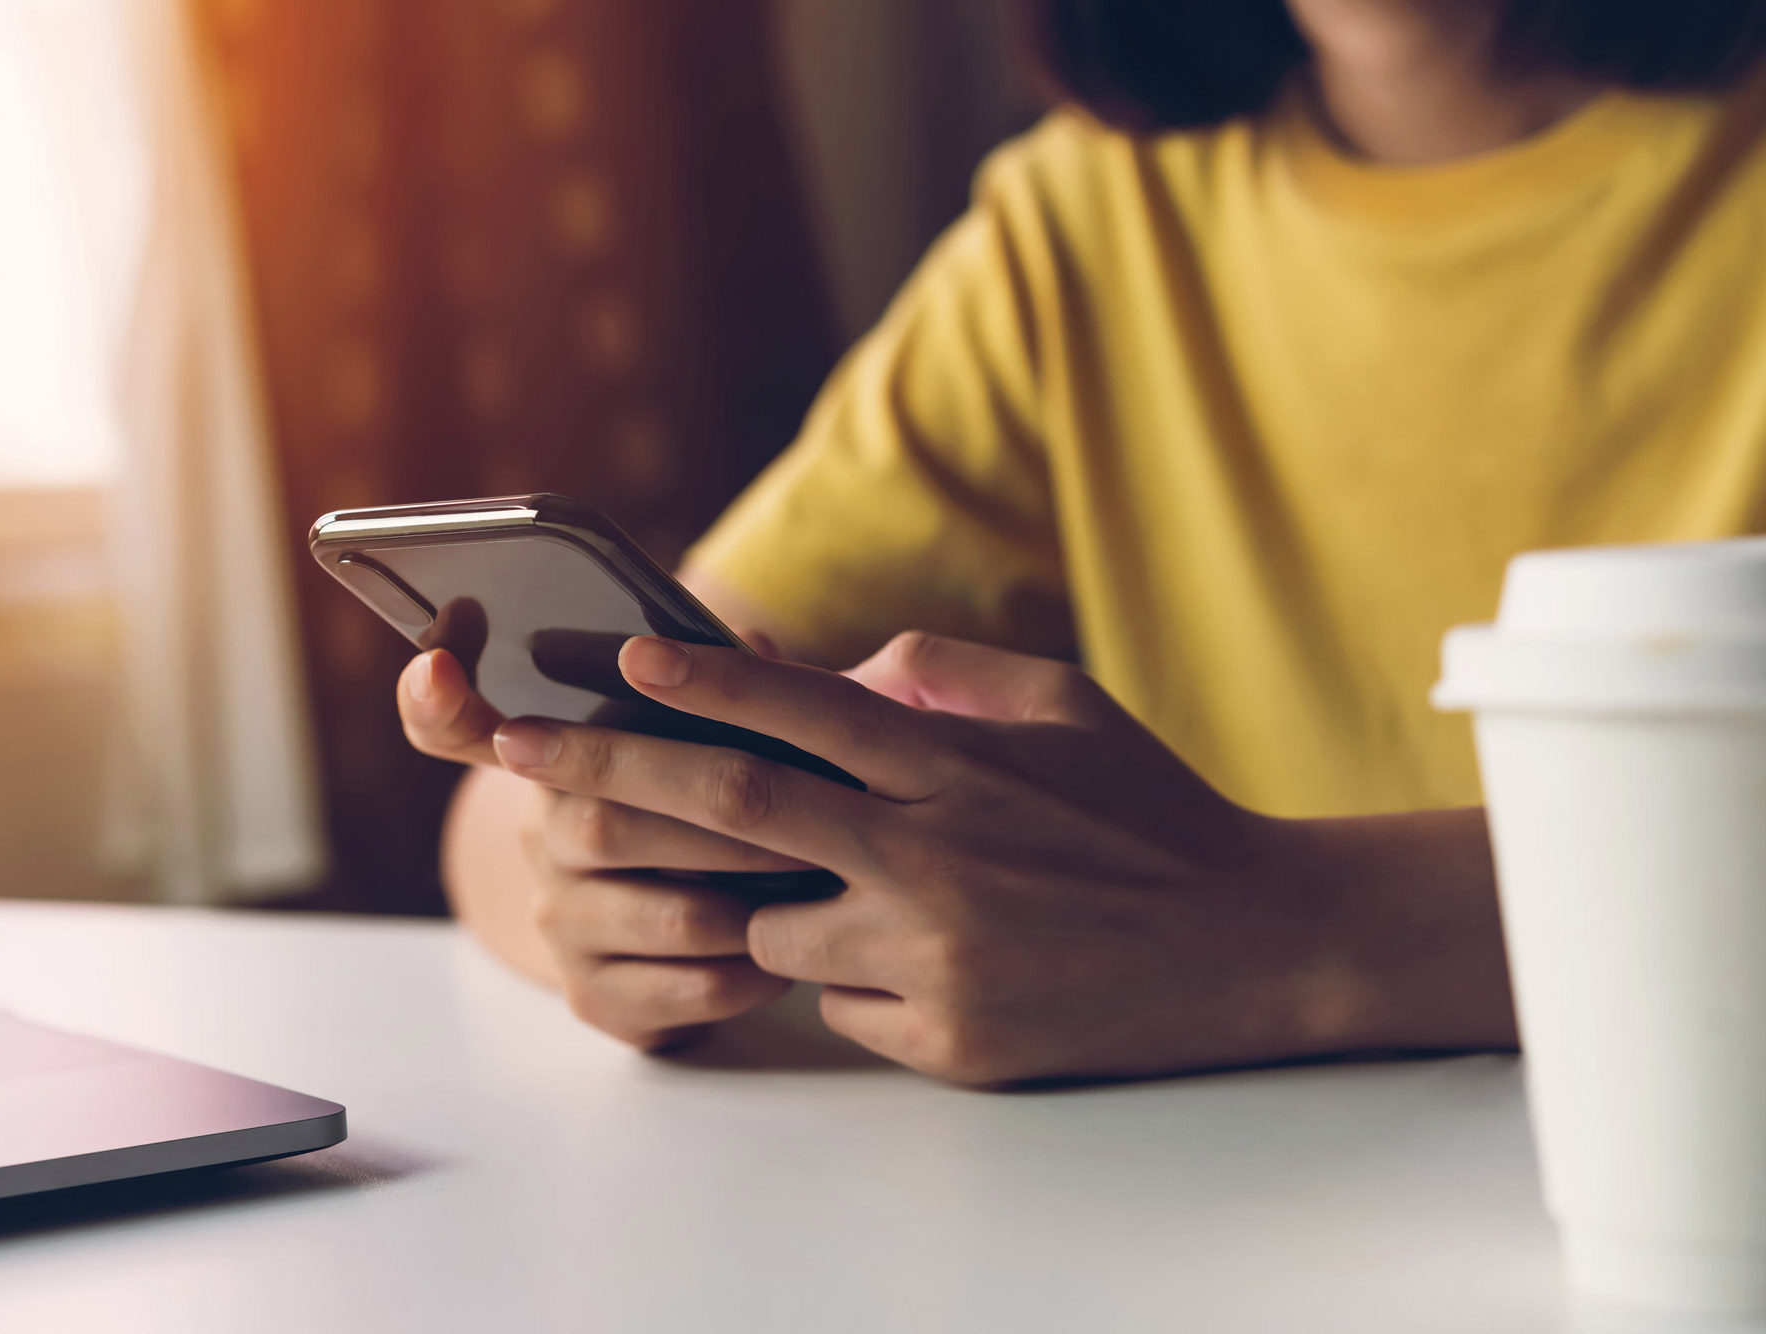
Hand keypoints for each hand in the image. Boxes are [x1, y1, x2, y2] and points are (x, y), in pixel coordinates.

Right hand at [398, 642, 804, 1049]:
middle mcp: (543, 843)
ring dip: (755, 898)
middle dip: (720, 818)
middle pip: (605, 824)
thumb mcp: (716, 735)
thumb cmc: (719, 808)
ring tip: (821, 877)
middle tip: (810, 810)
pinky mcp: (600, 1000)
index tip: (439, 667)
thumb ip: (724, 686)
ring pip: (670, 915)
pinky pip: (690, 989)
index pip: (452, 726)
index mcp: (554, 761)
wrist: (706, 934)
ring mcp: (564, 927)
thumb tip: (748, 641)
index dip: (437, 700)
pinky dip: (755, 968)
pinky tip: (792, 948)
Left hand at [488, 631, 1467, 1084]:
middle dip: (607, 773)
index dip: (693, 682)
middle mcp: (925, 856)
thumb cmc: (1149, 813)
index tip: (612, 657)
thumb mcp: (1061, 706)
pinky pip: (837, 1001)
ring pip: (771, 927)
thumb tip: (837, 673)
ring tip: (793, 880)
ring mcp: (928, 956)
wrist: (1251, 945)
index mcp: (951, 765)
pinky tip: (929, 955)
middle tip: (516, 750)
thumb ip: (939, 678)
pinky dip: (844, 971)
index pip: (790, 713)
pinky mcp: (942, 1038)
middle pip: (731, 811)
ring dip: (755, 903)